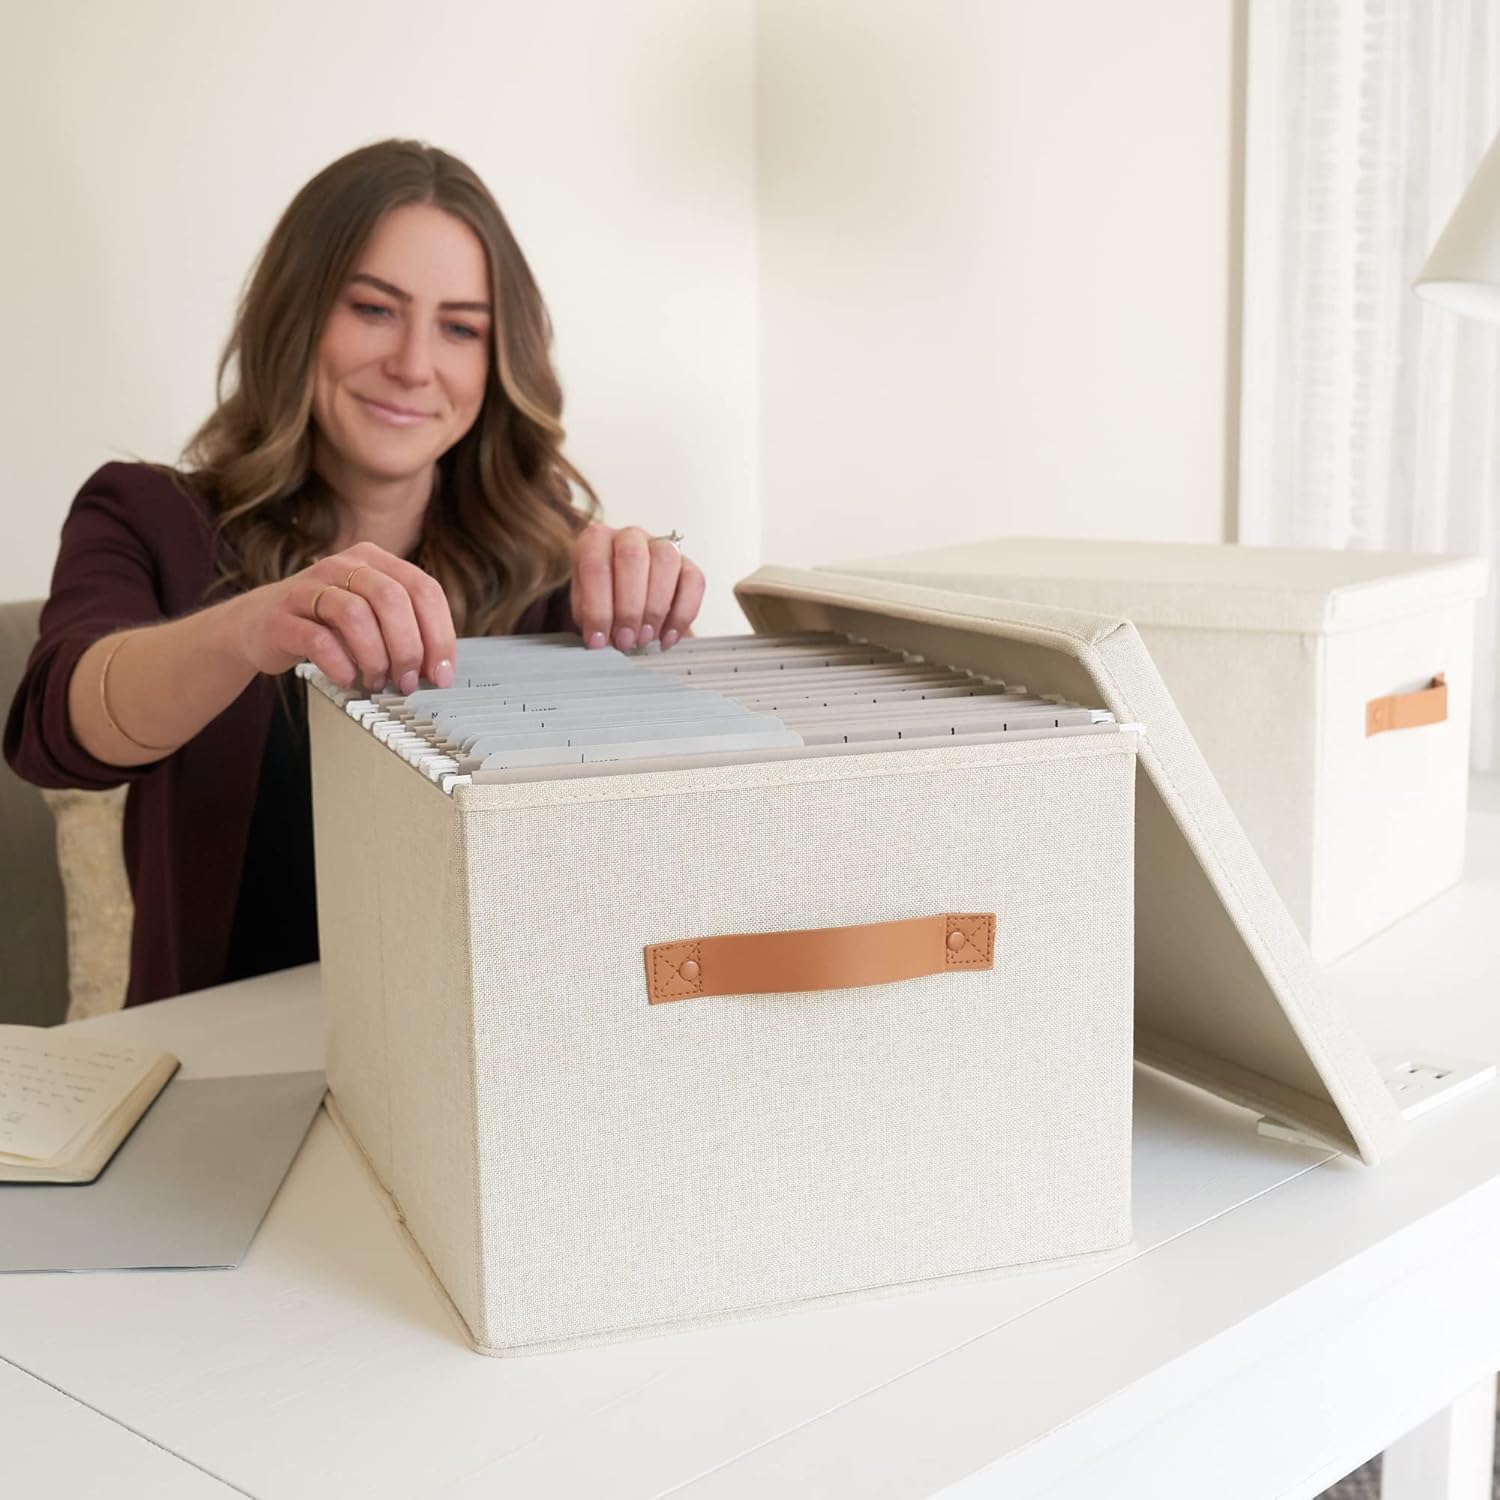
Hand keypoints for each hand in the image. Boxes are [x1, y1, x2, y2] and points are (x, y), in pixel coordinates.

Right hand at [232, 542, 456, 692]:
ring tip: (377, 681)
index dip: (439, 634)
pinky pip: (318, 639)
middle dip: (408, 648)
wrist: (258, 624)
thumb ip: (406, 631)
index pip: (423, 588)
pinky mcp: (282, 616)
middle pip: (391, 598)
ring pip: (356, 616)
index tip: (441, 672)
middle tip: (408, 681)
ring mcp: (309, 587)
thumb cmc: (324, 622)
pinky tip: (348, 679)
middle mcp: (343, 566)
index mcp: (374, 561)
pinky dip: (341, 665)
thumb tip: (439, 669)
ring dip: (375, 658)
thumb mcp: (371, 616)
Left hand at [570, 524, 704, 650]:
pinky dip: (682, 614)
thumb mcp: (582, 606)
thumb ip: (587, 619)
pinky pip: (693, 582)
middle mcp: (629, 537)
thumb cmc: (600, 599)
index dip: (597, 608)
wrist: (621, 597)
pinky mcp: (687, 564)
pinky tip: (667, 637)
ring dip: (655, 608)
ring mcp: (661, 546)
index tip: (598, 640)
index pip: (595, 566)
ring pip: (666, 563)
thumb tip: (600, 640)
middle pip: (632, 559)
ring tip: (645, 638)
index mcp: (595, 540)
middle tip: (625, 640)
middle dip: (629, 608)